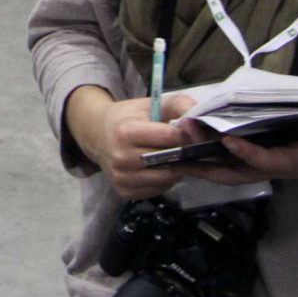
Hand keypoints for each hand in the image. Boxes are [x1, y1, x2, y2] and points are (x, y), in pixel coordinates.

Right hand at [64, 87, 197, 199]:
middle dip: (185, 153)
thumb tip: (200, 120)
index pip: (170, 137)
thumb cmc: (128, 117)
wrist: (97, 135)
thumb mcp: (151, 104)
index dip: (188, 134)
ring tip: (174, 156)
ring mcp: (121, 178)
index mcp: (126, 132)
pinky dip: (166, 180)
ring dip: (177, 168)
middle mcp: (121, 157)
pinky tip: (160, 167)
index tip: (196, 132)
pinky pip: (158, 189)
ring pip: (167, 178)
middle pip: (170, 160)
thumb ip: (179, 105)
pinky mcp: (124, 192)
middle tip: (190, 146)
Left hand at [177, 116, 297, 198]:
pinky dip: (215, 153)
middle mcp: (280, 167)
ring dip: (205, 158)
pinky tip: (197, 142)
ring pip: (232, 168)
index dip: (246, 153)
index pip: (267, 162)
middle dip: (208, 160)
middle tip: (184, 139)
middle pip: (237, 171)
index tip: (226, 140)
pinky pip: (237, 160)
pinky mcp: (269, 158)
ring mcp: (273, 164)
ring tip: (180, 140)